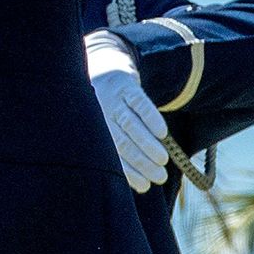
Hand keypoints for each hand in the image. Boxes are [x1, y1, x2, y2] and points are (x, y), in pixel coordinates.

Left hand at [85, 31, 172, 191]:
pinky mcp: (125, 85)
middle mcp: (98, 113)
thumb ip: (116, 149)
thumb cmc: (107, 108)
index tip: (144, 187)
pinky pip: (138, 102)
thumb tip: (138, 183)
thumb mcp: (104, 125)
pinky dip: (150, 118)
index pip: (109, 154)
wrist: (102, 66)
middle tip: (160, 178)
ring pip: (129, 123)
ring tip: (163, 161)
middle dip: (140, 162)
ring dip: (147, 144)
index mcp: (91, 128)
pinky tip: (162, 133)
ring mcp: (111, 98)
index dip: (127, 172)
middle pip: (120, 141)